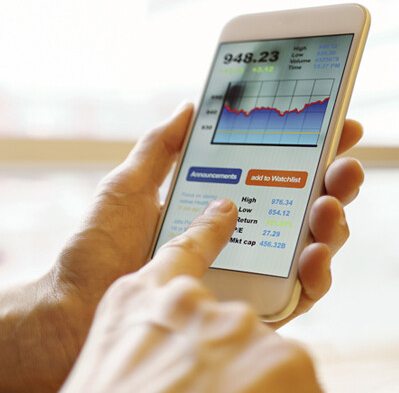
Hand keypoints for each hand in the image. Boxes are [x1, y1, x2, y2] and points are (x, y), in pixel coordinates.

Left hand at [0, 103, 361, 391]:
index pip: (270, 176)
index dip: (307, 153)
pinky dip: (314, 275)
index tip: (335, 128)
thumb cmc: (95, 247)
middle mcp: (232, 240)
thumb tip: (190, 105)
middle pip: (297, 209)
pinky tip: (313, 254)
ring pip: (305, 249)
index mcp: (210, 208)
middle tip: (341, 166)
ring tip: (328, 206)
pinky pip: (293, 296)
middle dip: (329, 184)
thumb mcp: (126, 187)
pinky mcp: (240, 312)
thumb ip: (158, 149)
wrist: (75, 306)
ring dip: (329, 225)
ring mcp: (239, 275)